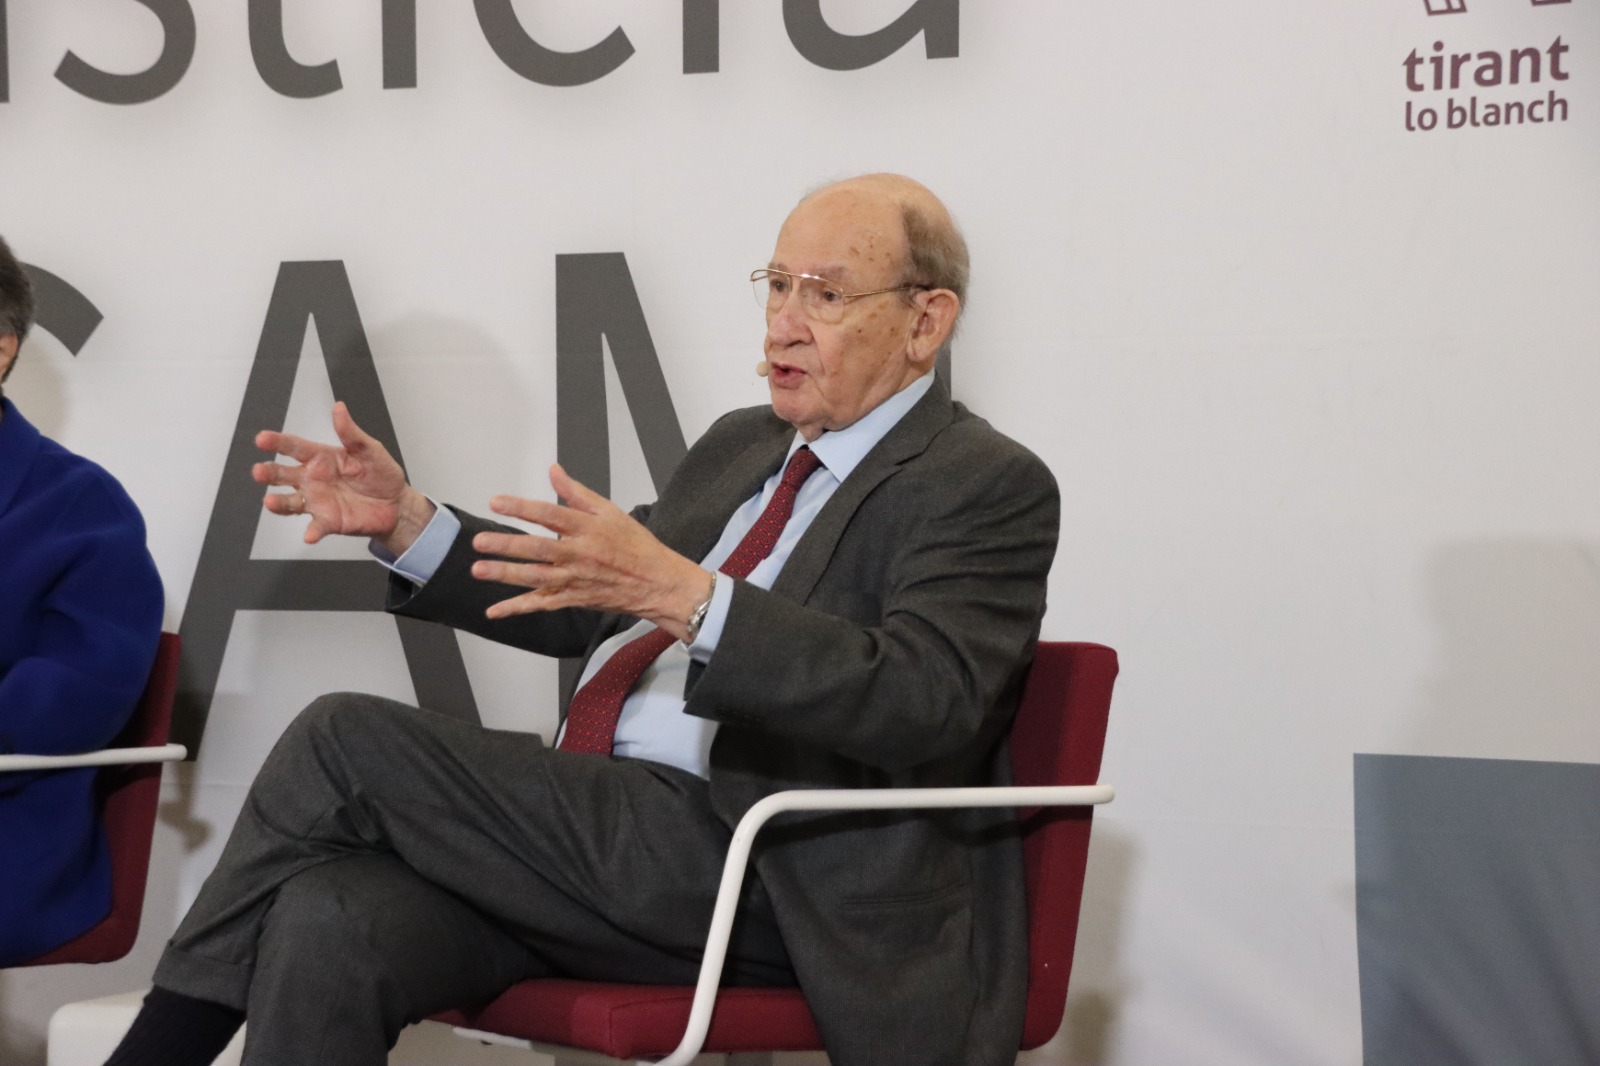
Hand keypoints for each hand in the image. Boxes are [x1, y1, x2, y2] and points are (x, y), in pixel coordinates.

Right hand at [253, 402, 433, 552]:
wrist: (397, 504)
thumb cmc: (381, 474)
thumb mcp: (370, 450)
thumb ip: (352, 433)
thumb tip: (339, 408)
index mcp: (321, 458)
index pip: (294, 447)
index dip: (277, 442)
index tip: (262, 439)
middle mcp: (312, 479)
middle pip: (283, 475)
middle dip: (269, 473)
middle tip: (259, 471)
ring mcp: (317, 501)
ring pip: (290, 502)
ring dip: (279, 503)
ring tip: (270, 502)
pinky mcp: (328, 521)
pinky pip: (316, 527)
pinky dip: (312, 531)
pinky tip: (309, 535)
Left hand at [469, 464, 712, 639]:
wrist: (657, 583)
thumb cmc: (636, 546)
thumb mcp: (610, 511)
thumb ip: (577, 493)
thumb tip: (554, 471)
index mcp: (587, 528)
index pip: (549, 514)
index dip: (521, 507)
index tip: (496, 502)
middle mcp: (579, 554)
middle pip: (537, 549)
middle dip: (506, 545)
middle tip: (479, 541)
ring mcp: (575, 579)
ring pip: (535, 577)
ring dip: (505, 574)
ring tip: (479, 569)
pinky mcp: (573, 599)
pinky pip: (542, 604)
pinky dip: (518, 608)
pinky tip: (495, 610)